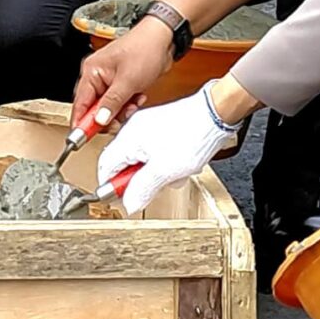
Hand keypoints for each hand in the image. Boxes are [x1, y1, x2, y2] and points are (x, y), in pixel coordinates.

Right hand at [72, 18, 176, 132]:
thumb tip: (99, 120)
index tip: (81, 139)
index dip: (81, 123)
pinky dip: (128, 104)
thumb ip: (112, 103)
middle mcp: (97, 76)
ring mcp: (109, 79)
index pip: (80, 103)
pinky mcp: (120, 83)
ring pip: (107, 107)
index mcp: (92, 71)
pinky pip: (118, 102)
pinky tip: (137, 97)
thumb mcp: (128, 81)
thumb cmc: (144, 49)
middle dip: (107, 116)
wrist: (164, 39)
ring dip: (120, 110)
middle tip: (118, 119)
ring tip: (132, 103)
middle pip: (93, 108)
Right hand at [99, 87, 240, 216]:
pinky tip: (180, 164)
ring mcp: (146, 126)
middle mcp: (133, 130)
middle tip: (157, 186)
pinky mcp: (160, 126)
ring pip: (142, 160)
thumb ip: (142, 190)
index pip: (105, 167)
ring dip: (156, 173)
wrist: (214, 114)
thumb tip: (128, 204)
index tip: (123, 197)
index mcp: (127, 139)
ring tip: (175, 173)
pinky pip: (154, 151)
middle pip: (124, 164)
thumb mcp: (164, 172)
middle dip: (140, 180)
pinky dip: (165, 162)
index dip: (112, 186)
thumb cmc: (192, 136)